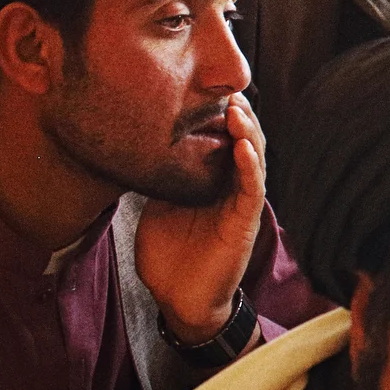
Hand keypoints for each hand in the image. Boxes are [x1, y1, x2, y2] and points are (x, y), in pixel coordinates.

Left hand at [134, 93, 267, 340]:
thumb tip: (135, 152)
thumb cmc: (169, 258)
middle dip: (239, 115)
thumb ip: (158, 181)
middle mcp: (230, 187)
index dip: (219, 115)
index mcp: (210, 182)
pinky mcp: (244, 221)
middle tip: (228, 91)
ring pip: (253, 158)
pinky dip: (250, 166)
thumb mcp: (155, 208)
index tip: (208, 89)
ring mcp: (240, 203)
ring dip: (248, 133)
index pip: (221, 140)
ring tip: (238, 110)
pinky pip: (251, 188)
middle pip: (243, 141)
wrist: (178, 300)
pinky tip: (243, 148)